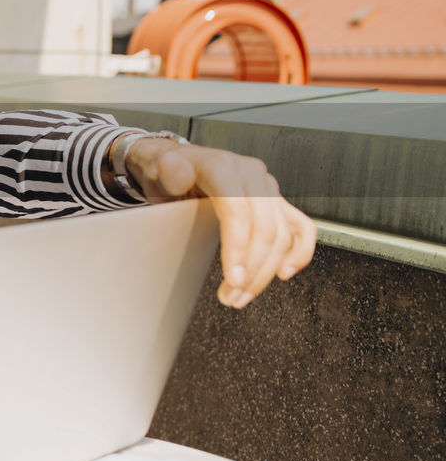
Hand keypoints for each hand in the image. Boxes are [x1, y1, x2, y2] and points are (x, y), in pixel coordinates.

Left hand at [125, 139, 316, 308]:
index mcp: (222, 167)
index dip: (238, 247)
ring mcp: (267, 188)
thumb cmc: (169, 171)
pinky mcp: (276, 202)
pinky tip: (283, 273)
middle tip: (232, 297)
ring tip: (242, 295)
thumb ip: (169, 171)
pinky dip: (298, 252)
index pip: (238, 211)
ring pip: (282, 234)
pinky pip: (300, 227)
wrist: (179, 163)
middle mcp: (251, 175)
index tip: (233, 278)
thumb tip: (177, 174)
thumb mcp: (160, 169)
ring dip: (266, 271)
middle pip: (264, 227)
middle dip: (252, 269)